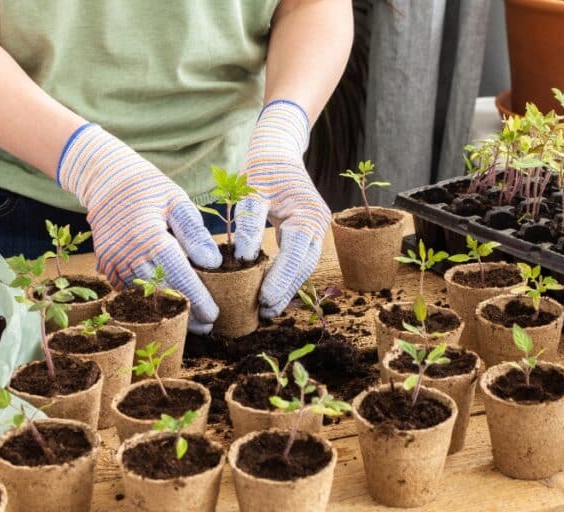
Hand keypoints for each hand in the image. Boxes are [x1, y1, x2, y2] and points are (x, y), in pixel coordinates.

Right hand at [58, 124, 220, 332]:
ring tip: (190, 322)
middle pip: (160, 292)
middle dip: (184, 312)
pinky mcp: (105, 264)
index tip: (213, 314)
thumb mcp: (176, 200)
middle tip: (206, 326)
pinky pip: (128, 290)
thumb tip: (213, 263)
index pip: (178, 274)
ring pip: (142, 296)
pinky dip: (146, 300)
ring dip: (166, 310)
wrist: (106, 179)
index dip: (196, 298)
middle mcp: (127, 252)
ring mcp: (112, 261)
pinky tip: (165, 307)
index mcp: (148, 235)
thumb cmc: (148, 187)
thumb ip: (195, 232)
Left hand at [234, 100, 331, 317]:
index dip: (281, 280)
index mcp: (308, 214)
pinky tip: (271, 291)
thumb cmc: (263, 167)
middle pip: (304, 266)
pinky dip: (287, 275)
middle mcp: (319, 223)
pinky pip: (299, 258)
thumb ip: (248, 222)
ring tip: (267, 309)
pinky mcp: (307, 231)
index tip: (264, 300)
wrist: (278, 148)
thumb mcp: (251, 189)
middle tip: (264, 313)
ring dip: (287, 287)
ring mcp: (316, 228)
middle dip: (286, 290)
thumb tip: (244, 258)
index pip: (296, 254)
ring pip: (304, 266)